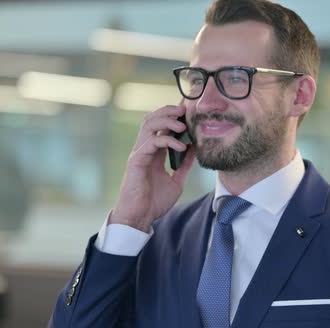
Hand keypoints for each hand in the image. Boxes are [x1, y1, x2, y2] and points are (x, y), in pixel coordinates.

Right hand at [110, 105, 194, 232]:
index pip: (161, 126)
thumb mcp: (176, 181)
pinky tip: (181, 146)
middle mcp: (145, 149)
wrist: (140, 217)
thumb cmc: (154, 202)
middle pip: (152, 119)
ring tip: (183, 125)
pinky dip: (168, 141)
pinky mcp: (136, 161)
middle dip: (168, 111)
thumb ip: (184, 166)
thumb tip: (193, 151)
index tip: (188, 109)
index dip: (172, 115)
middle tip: (184, 109)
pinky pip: (151, 143)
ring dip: (167, 121)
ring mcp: (139, 153)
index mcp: (153, 152)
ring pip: (149, 125)